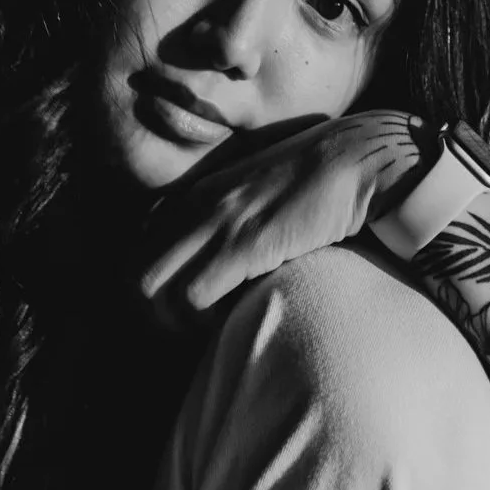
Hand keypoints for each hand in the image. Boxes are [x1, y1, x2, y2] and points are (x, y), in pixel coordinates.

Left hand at [137, 111, 423, 327]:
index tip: (184, 311)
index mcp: (191, 197)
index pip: (137, 253)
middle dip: (154, 314)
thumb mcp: (253, 196)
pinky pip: (194, 297)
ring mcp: (215, 223)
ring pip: (151, 290)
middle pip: (134, 276)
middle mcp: (192, 207)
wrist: (355, 158)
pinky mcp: (243, 243)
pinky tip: (233, 318)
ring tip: (210, 328)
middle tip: (191, 330)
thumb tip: (215, 261)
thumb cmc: (313, 185)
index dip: (154, 292)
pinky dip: (205, 320)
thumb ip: (225, 219)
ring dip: (176, 321)